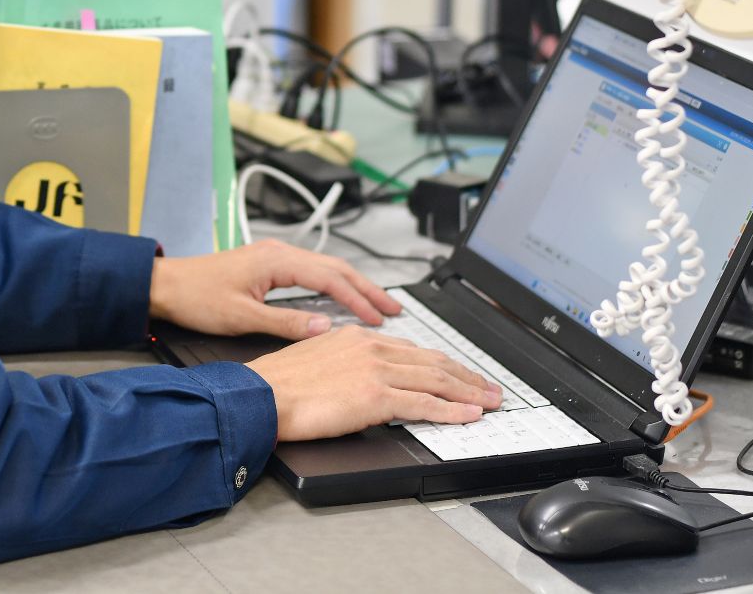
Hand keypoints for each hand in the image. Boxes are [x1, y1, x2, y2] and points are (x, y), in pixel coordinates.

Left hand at [148, 239, 400, 339]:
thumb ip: (286, 323)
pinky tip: (340, 299)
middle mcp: (279, 252)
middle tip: (393, 308)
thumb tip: (325, 328)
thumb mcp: (242, 318)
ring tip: (376, 304)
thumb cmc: (196, 298)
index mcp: (277, 260)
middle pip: (335, 268)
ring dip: (352, 286)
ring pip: (325, 268)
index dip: (358, 299)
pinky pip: (310, 272)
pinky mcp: (267, 264)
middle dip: (367, 288)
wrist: (165, 285)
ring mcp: (274, 256)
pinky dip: (332, 285)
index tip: (380, 318)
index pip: (331, 278)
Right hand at [247, 326, 502, 440]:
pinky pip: (424, 404)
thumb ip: (347, 362)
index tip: (460, 373)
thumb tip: (364, 376)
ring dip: (469, 392)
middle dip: (466, 376)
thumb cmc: (279, 384)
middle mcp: (372, 348)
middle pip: (433, 361)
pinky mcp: (375, 396)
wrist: (262, 395)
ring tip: (490, 402)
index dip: (443, 363)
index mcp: (358, 337)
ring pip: (436, 379)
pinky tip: (469, 415)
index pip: (413, 349)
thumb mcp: (318, 358)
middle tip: (489, 388)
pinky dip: (452, 410)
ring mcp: (376, 370)